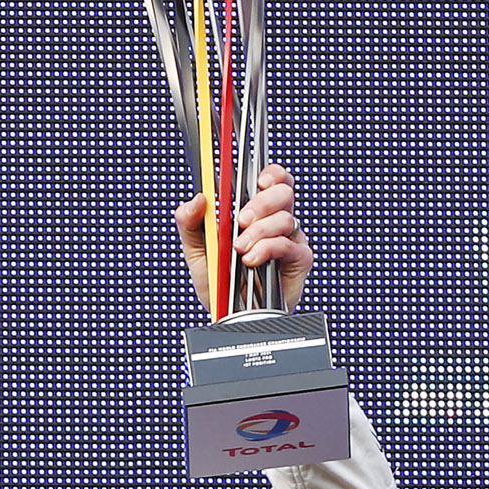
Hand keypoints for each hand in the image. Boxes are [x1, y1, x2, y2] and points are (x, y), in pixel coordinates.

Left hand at [176, 162, 312, 312]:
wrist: (228, 314)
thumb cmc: (218, 282)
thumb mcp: (197, 251)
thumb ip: (190, 223)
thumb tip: (197, 199)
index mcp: (256, 212)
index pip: (273, 180)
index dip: (271, 174)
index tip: (257, 181)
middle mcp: (275, 222)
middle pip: (284, 192)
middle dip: (262, 202)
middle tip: (241, 221)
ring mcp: (289, 239)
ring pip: (286, 218)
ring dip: (259, 231)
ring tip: (239, 249)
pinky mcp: (298, 259)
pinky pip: (289, 244)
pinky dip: (267, 249)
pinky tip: (251, 259)